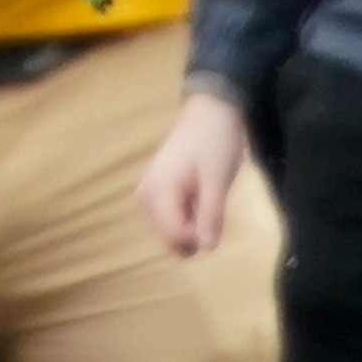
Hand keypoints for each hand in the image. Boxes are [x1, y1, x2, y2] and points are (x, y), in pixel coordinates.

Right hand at [138, 87, 250, 258]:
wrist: (209, 111)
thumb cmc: (214, 142)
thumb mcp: (217, 179)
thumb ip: (210, 215)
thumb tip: (207, 249)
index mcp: (158, 192)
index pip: (174, 237)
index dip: (198, 237)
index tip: (215, 217)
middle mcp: (144, 197)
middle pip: (169, 238)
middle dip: (194, 232)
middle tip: (212, 206)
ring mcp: (147, 194)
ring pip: (169, 231)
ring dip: (192, 223)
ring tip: (206, 195)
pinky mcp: (153, 191)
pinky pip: (170, 218)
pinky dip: (188, 215)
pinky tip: (198, 194)